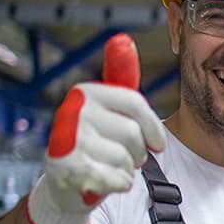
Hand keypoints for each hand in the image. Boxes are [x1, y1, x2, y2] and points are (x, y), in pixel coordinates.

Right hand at [25, 34, 166, 223]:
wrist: (66, 183)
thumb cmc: (97, 141)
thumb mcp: (110, 106)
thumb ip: (121, 75)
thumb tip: (122, 38)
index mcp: (87, 91)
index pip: (135, 103)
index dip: (153, 128)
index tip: (158, 146)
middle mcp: (73, 110)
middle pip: (132, 135)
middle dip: (137, 153)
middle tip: (124, 157)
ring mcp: (66, 140)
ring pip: (124, 159)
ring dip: (126, 170)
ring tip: (110, 167)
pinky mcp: (65, 169)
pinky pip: (114, 178)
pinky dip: (117, 184)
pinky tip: (105, 181)